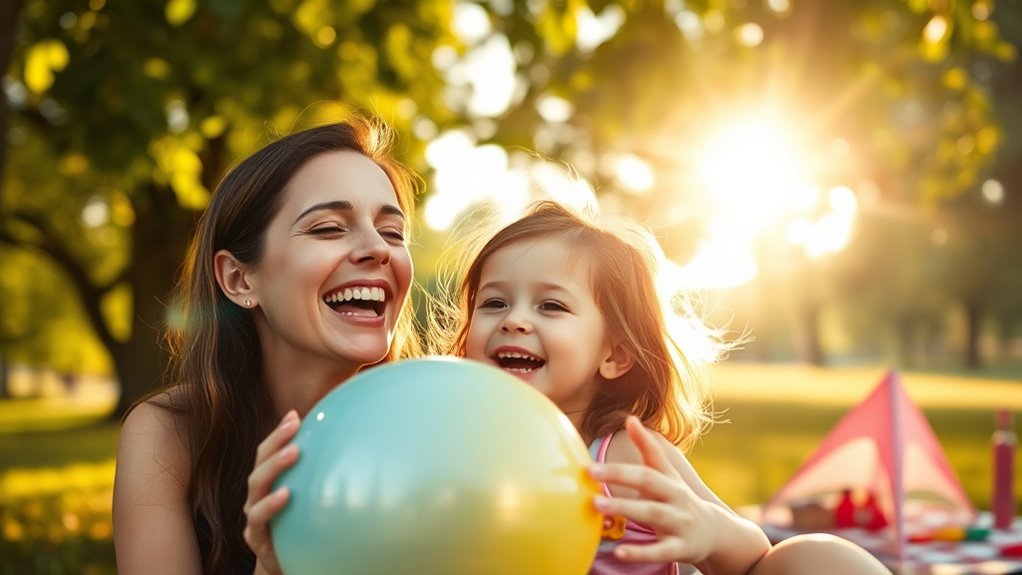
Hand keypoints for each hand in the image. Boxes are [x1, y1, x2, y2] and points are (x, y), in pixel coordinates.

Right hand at [244, 410, 299, 574]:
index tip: (295, 415)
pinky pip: (259, 518)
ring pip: (256, 486)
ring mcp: (254, 514)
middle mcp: (257, 494)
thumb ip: (315, 475)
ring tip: (293, 452)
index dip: (278, 433)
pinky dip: (271, 504)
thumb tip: (345, 445)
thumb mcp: (307, 498)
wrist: (287, 562)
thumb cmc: (299, 525)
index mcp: (268, 482)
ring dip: (274, 466)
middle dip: (276, 441)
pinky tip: (286, 494)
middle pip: (260, 462)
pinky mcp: (256, 536)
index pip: (267, 452)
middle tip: (294, 426)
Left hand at [589, 416, 717, 565]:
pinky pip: (660, 551)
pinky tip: (619, 552)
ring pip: (652, 514)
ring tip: (596, 506)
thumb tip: (629, 418)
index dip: (621, 463)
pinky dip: (641, 552)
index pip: (645, 466)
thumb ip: (648, 448)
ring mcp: (680, 522)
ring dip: (625, 508)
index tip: (589, 465)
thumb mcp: (667, 473)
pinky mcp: (681, 548)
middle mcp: (676, 497)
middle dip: (620, 477)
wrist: (714, 531)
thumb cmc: (679, 498)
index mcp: (669, 480)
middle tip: (589, 475)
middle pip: (648, 484)